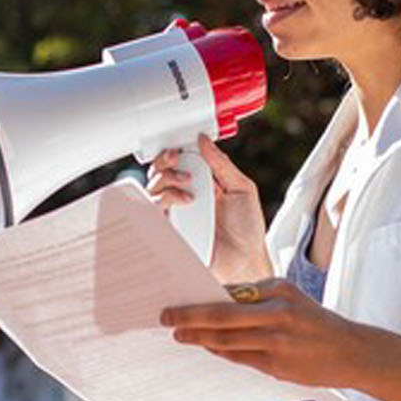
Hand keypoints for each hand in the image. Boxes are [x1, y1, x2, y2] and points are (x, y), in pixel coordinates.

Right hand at [146, 135, 272, 282]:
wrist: (246, 259)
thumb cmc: (247, 229)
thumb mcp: (242, 188)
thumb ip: (222, 164)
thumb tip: (203, 141)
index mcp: (202, 185)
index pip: (180, 162)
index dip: (176, 150)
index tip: (181, 144)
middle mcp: (184, 197)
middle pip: (160, 172)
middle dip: (164, 160)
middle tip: (176, 157)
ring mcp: (175, 214)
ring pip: (152, 188)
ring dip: (167, 178)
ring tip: (188, 182)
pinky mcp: (169, 230)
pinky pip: (153, 211)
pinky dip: (164, 199)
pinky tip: (185, 200)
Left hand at [162, 278, 365, 388]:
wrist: (353, 351)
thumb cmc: (314, 324)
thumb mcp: (290, 300)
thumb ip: (256, 301)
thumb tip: (214, 303)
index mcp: (278, 289)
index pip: (229, 291)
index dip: (200, 296)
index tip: (177, 295)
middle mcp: (277, 312)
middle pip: (221, 314)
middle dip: (189, 316)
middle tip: (165, 316)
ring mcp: (277, 340)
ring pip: (226, 339)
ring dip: (198, 338)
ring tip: (179, 335)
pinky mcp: (277, 364)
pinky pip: (239, 358)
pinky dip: (219, 352)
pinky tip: (206, 348)